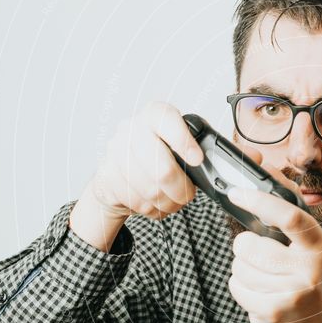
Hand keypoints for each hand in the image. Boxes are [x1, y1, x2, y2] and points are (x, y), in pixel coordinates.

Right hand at [70, 101, 203, 251]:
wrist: (121, 168)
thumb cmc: (159, 153)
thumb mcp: (179, 140)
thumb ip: (196, 144)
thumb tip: (214, 162)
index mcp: (155, 114)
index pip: (167, 120)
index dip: (183, 142)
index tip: (197, 159)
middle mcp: (132, 129)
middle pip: (162, 169)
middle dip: (180, 189)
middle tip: (188, 194)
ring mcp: (116, 152)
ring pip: (150, 191)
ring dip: (167, 202)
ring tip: (173, 200)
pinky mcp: (107, 174)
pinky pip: (136, 201)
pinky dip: (151, 208)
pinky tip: (155, 202)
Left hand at [226, 157, 321, 322]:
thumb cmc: (310, 279)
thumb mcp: (310, 247)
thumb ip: (290, 216)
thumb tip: (265, 170)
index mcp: (320, 246)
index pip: (290, 216)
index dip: (260, 200)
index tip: (236, 192)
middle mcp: (310, 269)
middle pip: (251, 245)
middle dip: (244, 247)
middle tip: (257, 256)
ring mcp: (292, 294)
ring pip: (239, 267)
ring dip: (242, 271)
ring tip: (264, 280)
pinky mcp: (274, 313)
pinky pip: (236, 288)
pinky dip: (240, 289)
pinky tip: (259, 295)